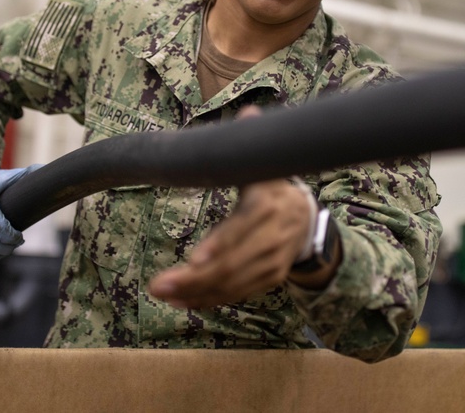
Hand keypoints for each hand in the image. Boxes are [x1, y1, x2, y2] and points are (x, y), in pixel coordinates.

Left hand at [149, 176, 315, 308]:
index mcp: (265, 204)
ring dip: (194, 293)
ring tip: (163, 293)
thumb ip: (228, 172)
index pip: (242, 226)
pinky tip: (183, 300)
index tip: (193, 260)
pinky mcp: (271, 278)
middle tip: (158, 285)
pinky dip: (208, 300)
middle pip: (232, 264)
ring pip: (231, 284)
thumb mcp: (253, 174)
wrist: (306, 216)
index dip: (219, 244)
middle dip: (193, 279)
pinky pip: (237, 294)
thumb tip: (192, 163)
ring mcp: (273, 261)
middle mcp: (272, 236)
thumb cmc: (268, 191)